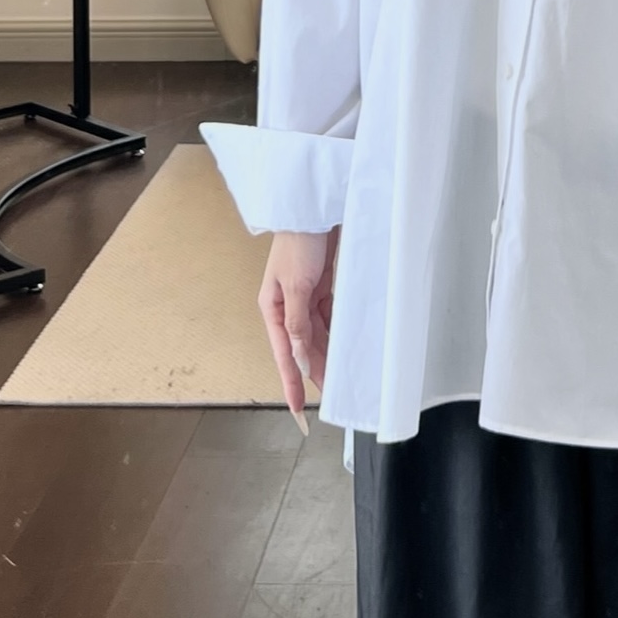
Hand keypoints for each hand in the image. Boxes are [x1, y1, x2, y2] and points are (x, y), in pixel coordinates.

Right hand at [259, 226, 338, 432]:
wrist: (314, 208)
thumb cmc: (298, 242)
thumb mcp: (295, 285)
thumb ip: (297, 323)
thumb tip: (298, 356)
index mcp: (272, 308)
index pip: (284, 354)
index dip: (291, 382)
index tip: (297, 409)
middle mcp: (286, 306)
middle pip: (302, 347)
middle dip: (314, 370)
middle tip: (331, 394)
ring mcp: (304, 297)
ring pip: (317, 335)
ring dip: (327, 354)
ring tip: (340, 376)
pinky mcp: (321, 287)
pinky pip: (328, 317)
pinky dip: (336, 332)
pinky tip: (345, 345)